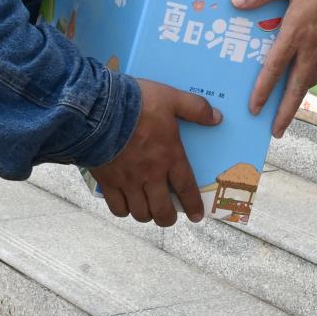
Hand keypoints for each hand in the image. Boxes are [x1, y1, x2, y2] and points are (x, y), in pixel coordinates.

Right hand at [88, 78, 220, 226]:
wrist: (99, 110)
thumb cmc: (137, 103)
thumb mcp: (171, 98)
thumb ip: (195, 108)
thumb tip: (217, 118)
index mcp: (169, 156)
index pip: (186, 188)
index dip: (193, 205)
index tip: (197, 216)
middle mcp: (151, 175)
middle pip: (162, 210)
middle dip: (167, 218)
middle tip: (167, 216)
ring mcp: (128, 181)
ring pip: (140, 213)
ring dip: (146, 215)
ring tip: (147, 209)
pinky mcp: (108, 182)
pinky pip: (117, 208)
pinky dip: (123, 210)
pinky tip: (125, 204)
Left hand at [232, 0, 316, 137]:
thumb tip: (235, 1)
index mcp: (294, 34)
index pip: (274, 68)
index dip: (263, 90)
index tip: (254, 109)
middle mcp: (309, 49)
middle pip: (295, 88)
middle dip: (285, 113)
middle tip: (276, 132)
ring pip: (307, 82)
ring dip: (296, 100)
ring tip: (287, 113)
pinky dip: (307, 83)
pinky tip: (303, 83)